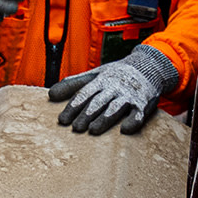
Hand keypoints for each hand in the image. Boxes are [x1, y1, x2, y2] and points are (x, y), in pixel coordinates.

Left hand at [48, 44, 178, 134]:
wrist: (148, 66)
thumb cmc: (116, 74)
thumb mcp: (95, 75)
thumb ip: (73, 84)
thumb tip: (50, 94)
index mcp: (101, 80)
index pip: (84, 94)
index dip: (73, 107)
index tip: (62, 120)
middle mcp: (114, 87)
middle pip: (98, 102)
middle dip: (86, 114)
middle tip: (75, 128)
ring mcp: (129, 95)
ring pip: (115, 107)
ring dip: (105, 118)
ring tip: (93, 130)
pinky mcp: (143, 103)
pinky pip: (139, 113)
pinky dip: (133, 121)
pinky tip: (125, 130)